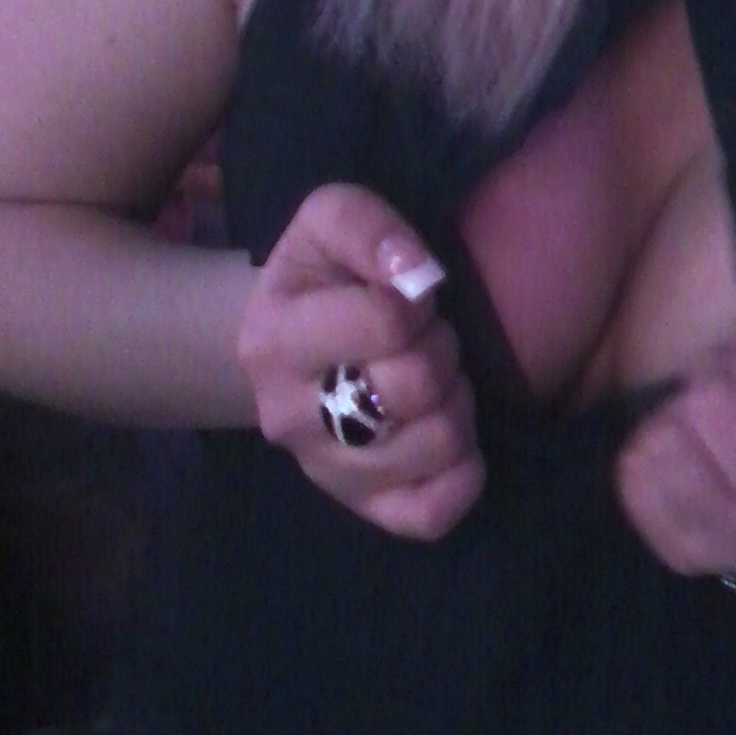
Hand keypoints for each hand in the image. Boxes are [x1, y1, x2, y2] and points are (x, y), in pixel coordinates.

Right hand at [237, 184, 483, 538]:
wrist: (293, 342)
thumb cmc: (323, 277)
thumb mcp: (328, 221)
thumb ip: (366, 226)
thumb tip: (415, 271)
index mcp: (273, 341)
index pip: (387, 322)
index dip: (419, 302)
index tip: (411, 297)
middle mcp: (287, 417)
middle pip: (414, 387)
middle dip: (442, 350)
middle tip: (428, 339)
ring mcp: (325, 472)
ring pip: (436, 446)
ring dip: (456, 404)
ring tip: (435, 383)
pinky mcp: (365, 509)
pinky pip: (432, 514)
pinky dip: (462, 476)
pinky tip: (454, 441)